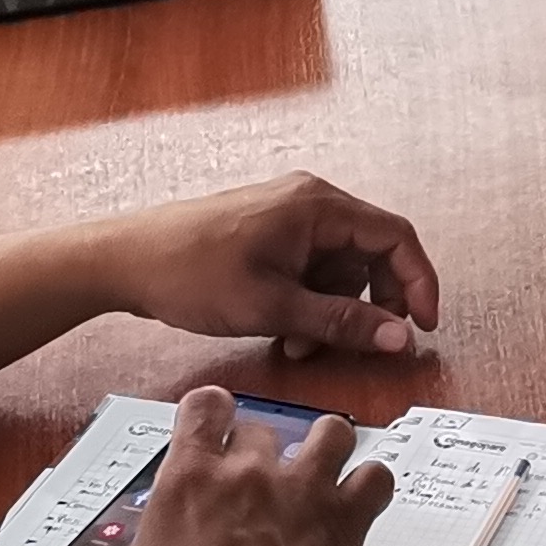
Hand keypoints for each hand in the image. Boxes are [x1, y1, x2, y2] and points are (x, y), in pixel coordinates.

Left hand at [89, 173, 442, 362]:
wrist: (122, 262)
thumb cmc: (190, 273)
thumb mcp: (273, 307)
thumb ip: (342, 322)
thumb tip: (400, 337)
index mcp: (318, 205)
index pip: (397, 237)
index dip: (419, 283)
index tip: (423, 326)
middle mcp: (310, 202)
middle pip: (371, 253)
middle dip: (370, 304)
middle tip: (364, 342)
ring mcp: (288, 216)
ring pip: (340, 267)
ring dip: (333, 310)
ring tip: (301, 342)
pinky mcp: (269, 234)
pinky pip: (311, 268)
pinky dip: (308, 301)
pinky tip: (284, 328)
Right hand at [116, 386, 392, 545]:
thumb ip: (171, 523)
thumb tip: (182, 516)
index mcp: (188, 480)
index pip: (206, 406)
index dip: (215, 416)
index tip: (219, 431)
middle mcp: (247, 475)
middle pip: (265, 429)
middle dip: (263, 455)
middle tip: (260, 492)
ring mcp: (300, 496)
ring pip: (333, 432)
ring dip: (326, 449)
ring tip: (318, 477)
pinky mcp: (343, 526)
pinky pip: (376, 479)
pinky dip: (369, 487)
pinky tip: (355, 506)